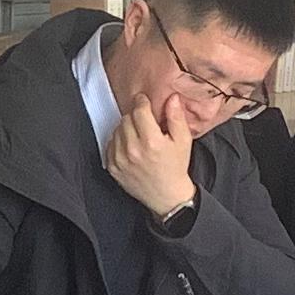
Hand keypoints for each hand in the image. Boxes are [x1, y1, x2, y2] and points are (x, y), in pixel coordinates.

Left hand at [105, 86, 199, 220]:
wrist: (166, 196)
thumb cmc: (175, 168)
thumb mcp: (183, 141)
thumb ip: (176, 117)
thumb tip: (172, 98)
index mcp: (151, 142)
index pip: (139, 110)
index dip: (142, 102)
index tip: (143, 101)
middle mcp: (133, 150)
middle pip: (127, 118)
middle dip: (136, 116)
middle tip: (145, 123)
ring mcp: (120, 159)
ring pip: (117, 129)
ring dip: (127, 128)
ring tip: (139, 137)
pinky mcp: (113, 166)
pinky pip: (110, 143)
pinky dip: (119, 141)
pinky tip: (131, 147)